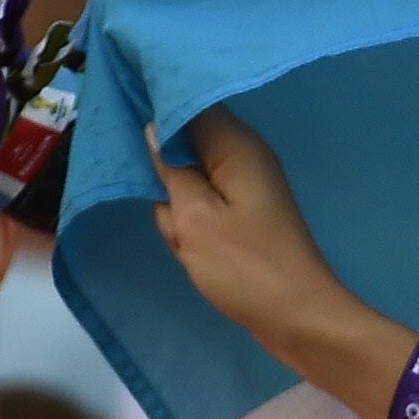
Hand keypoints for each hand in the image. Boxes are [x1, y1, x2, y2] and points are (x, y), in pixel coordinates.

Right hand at [150, 106, 369, 356]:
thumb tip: (152, 128)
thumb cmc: (247, 267)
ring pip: (183, 183)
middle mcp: (245, 157)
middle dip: (162, 173)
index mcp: (237, 146)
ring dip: (175, 210)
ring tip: (189, 240)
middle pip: (181, 145)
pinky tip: (196, 253)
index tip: (119, 101)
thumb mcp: (194, 217)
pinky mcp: (242, 216)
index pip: (188, 100)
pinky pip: (198, 211)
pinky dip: (190, 230)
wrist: (299, 319)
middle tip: (170, 207)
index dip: (153, 99)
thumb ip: (170, 169)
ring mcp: (244, 188)